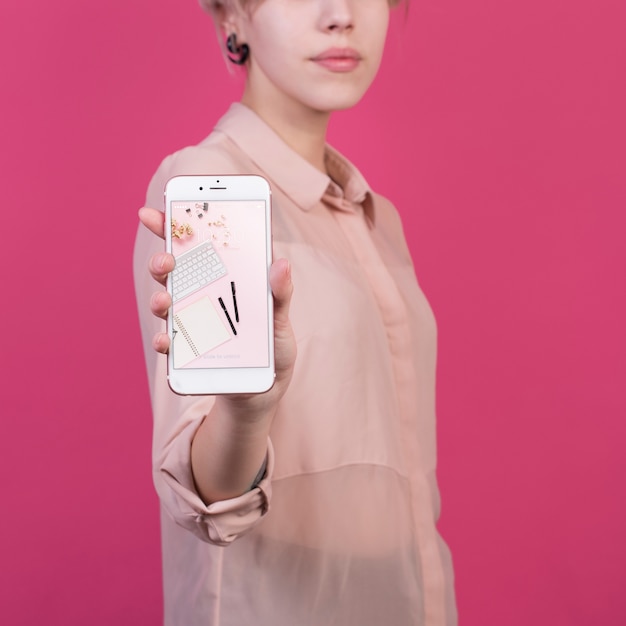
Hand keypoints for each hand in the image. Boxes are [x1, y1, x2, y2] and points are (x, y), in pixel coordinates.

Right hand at [137, 206, 296, 397]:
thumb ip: (280, 292)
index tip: (152, 213)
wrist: (265, 387)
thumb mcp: (281, 318)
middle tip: (167, 261)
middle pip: (172, 273)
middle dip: (162, 262)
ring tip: (166, 302)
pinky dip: (165, 342)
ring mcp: (190, 325)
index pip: (193, 247)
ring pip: (165, 305)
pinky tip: (167, 342)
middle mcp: (199, 298)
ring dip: (159, 301)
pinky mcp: (188, 355)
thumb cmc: (273, 346)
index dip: (171, 228)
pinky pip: (170, 346)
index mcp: (221, 279)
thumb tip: (281, 262)